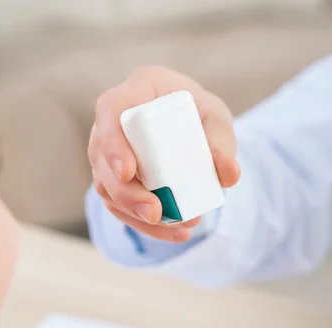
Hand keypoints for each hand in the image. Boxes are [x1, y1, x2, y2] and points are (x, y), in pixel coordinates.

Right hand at [89, 66, 239, 241]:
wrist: (190, 127)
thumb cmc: (199, 113)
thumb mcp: (216, 118)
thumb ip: (222, 141)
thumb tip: (228, 174)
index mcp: (136, 90)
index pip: (111, 111)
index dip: (112, 143)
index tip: (128, 172)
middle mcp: (113, 121)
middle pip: (102, 159)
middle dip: (125, 193)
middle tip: (155, 212)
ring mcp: (107, 152)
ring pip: (106, 187)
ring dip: (135, 214)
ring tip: (176, 227)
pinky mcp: (113, 180)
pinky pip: (119, 205)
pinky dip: (144, 224)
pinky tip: (174, 233)